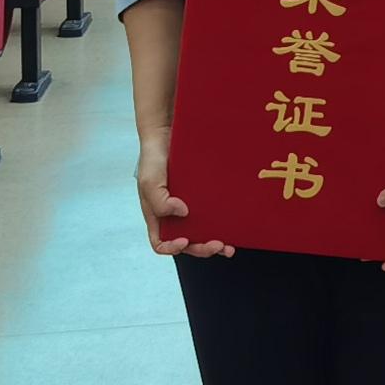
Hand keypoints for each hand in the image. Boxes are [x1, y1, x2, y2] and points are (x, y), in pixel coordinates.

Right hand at [138, 140, 227, 258]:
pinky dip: (222, 225)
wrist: (168, 135)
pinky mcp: (202, 198)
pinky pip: (213, 216)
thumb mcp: (150, 182)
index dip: (172, 248)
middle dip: (202, 248)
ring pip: (202, 233)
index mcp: (157, 217)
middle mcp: (173, 216)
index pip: (161, 243)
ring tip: (230, 247)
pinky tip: (235, 227)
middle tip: (219, 245)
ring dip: (215, 244)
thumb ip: (160, 202)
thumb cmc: (153, 160)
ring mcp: (189, 208)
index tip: (185, 241)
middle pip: (187, 243)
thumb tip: (183, 213)